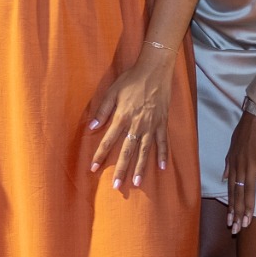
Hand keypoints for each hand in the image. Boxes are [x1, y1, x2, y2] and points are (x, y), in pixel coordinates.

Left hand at [86, 43, 176, 188]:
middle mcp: (136, 125)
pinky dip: (163, 155)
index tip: (93, 168)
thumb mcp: (112, 92)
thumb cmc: (131, 80)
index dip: (100, 155)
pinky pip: (162, 142)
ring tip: (137, 183)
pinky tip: (162, 167)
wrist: (154, 70)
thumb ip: (102, 111)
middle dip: (121, 169)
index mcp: (122, 117)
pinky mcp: (162, 123)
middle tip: (117, 186)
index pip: (108, 141)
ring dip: (140, 168)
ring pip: (144, 151)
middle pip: (127, 152)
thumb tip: (91, 126)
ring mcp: (151, 126)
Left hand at [223, 111, 255, 232]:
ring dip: (248, 209)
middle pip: (237, 195)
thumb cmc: (245, 130)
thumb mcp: (232, 147)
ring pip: (249, 191)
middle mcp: (240, 168)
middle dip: (236, 214)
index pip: (230, 192)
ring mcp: (252, 165)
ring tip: (247, 224)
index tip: (229, 222)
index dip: (230, 208)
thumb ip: (228, 164)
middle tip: (236, 230)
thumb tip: (223, 178)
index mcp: (233, 165)